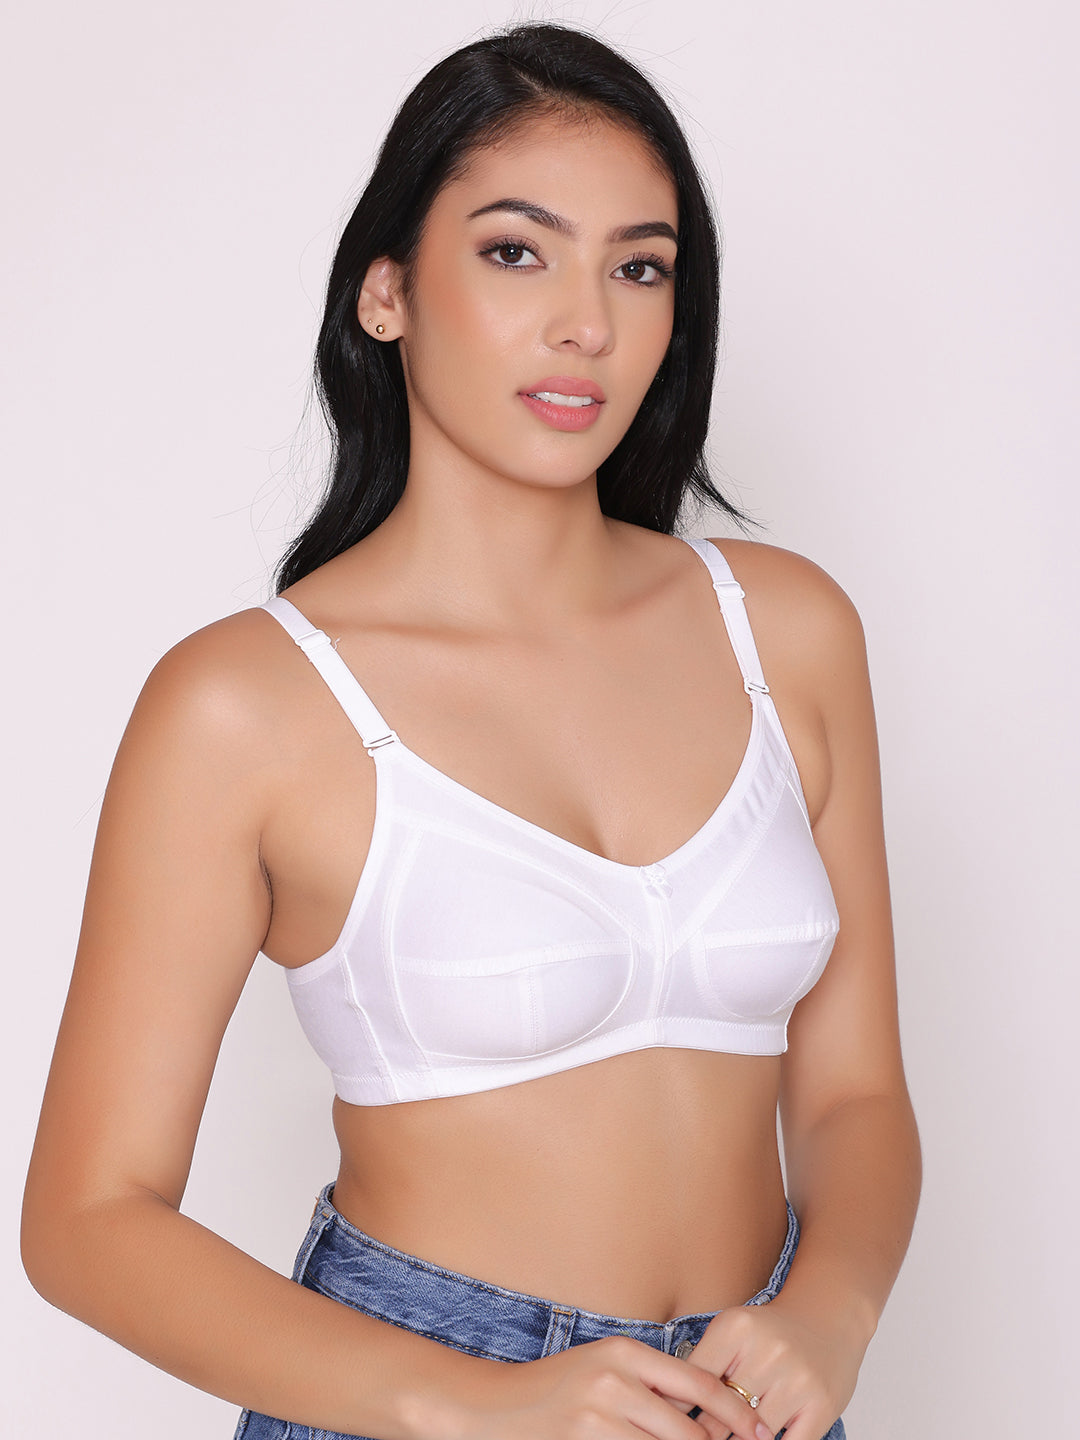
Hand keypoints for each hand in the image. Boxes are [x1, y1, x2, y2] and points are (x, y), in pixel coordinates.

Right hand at [447, 1334, 767, 1439]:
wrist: (487, 1410)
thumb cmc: (551, 1391)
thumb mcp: (602, 1369)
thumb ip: (648, 1386)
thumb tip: (702, 1416)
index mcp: (626, 1353)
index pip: (701, 1386)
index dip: (738, 1415)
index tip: (759, 1433)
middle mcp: (616, 1380)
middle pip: (690, 1431)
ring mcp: (598, 1416)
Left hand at [669, 1299, 863, 1439]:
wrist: (828, 1318)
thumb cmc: (769, 1332)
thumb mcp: (732, 1333)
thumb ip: (704, 1365)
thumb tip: (668, 1406)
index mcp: (736, 1328)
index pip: (696, 1381)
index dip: (678, 1408)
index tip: (667, 1423)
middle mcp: (767, 1351)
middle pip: (722, 1412)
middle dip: (704, 1433)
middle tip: (689, 1435)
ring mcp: (797, 1380)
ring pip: (752, 1434)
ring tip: (723, 1437)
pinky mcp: (821, 1406)